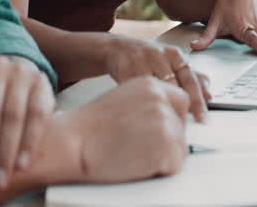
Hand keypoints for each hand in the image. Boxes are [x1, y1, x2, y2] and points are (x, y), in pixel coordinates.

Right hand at [56, 77, 190, 182]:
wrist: (74, 141)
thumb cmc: (89, 127)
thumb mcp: (122, 100)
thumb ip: (146, 104)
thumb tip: (162, 120)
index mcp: (150, 85)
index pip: (181, 101)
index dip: (175, 119)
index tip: (167, 131)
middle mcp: (161, 100)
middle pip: (181, 127)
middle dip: (168, 141)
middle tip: (143, 148)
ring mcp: (165, 122)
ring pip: (180, 148)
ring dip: (163, 157)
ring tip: (136, 155)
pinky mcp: (165, 146)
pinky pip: (175, 165)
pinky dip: (161, 171)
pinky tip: (139, 164)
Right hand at [102, 35, 210, 122]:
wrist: (117, 48)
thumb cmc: (148, 58)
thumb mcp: (171, 63)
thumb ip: (191, 77)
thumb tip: (209, 95)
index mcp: (174, 54)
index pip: (190, 80)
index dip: (198, 101)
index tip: (203, 119)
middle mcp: (159, 54)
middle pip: (173, 86)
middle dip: (177, 106)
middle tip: (179, 124)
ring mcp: (141, 60)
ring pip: (154, 89)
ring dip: (158, 105)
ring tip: (160, 118)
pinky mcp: (124, 68)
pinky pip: (136, 91)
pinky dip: (140, 102)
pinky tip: (142, 109)